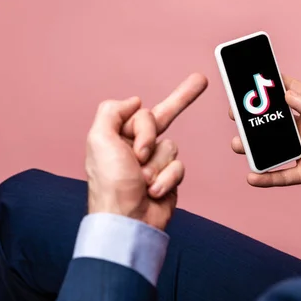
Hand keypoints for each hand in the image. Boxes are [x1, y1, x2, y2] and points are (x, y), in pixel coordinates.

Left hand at [86, 74, 207, 229]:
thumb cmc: (111, 185)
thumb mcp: (99, 140)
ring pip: (171, 146)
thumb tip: (134, 100)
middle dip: (182, 98)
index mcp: (118, 136)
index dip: (143, 125)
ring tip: (142, 181)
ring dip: (158, 165)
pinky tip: (154, 191)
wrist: (128, 221)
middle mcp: (136, 146)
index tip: (139, 134)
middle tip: (200, 80)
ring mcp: (154, 162)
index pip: (141, 113)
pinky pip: (179, 166)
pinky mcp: (169, 178)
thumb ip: (112, 112)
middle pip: (163, 118)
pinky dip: (167, 178)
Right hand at [230, 75, 300, 195]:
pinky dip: (267, 177)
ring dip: (254, 147)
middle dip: (254, 118)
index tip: (252, 77)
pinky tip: (251, 176)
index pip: (289, 94)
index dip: (272, 86)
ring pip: (272, 148)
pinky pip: (282, 175)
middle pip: (273, 122)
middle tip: (236, 112)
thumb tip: (288, 95)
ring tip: (238, 144)